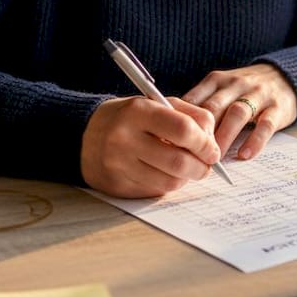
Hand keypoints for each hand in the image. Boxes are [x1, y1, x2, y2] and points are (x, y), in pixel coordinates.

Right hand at [80, 96, 221, 197]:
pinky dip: (168, 184)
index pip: (183, 130)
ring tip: (187, 168)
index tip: (212, 150)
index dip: (205, 143)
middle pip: (179, 162)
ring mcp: (119, 165)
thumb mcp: (156, 104)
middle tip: (206, 165)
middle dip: (201, 167)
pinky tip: (165, 173)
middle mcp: (125, 139)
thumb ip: (190, 115)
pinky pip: (155, 191)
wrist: (84, 136)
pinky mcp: (117, 186)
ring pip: (170, 182)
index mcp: (138, 112)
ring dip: (187, 178)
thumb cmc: (130, 118)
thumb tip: (213, 141)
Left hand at [182, 62, 296, 161]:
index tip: (174, 144)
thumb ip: (201, 106)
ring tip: (215, 159)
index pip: (195, 99)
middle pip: (214, 107)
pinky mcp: (277, 107)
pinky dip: (254, 141)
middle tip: (191, 156)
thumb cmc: (244, 90)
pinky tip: (244, 155)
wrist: (284, 76)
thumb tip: (174, 133)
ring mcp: (258, 94)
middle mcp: (236, 84)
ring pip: (237, 114)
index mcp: (216, 80)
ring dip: (224, 137)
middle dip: (202, 132)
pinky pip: (265, 125)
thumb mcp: (221, 90)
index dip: (183, 122)